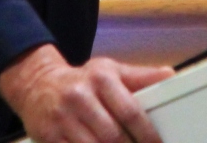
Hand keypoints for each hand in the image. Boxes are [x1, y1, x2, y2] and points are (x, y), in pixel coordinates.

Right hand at [0, 44, 172, 142]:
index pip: (130, 112)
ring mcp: (63, 118)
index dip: (147, 135)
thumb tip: (169, 75)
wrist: (37, 85)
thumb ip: (140, 77)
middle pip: (113, 136)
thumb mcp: (110, 71)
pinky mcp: (49, 136)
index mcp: (101, 79)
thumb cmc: (82, 81)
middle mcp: (80, 97)